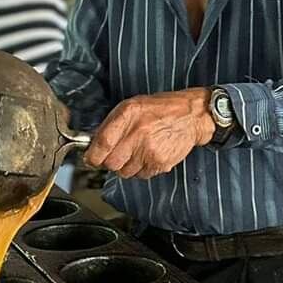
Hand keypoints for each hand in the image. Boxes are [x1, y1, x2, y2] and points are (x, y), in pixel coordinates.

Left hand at [85, 89, 214, 179]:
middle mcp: (138, 133)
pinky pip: (140, 176)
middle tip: (116, 154)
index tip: (91, 159)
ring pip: (125, 173)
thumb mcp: (132, 106)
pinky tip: (147, 155)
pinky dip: (140, 169)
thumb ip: (111, 125)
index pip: (102, 144)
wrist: (192, 116)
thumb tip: (93, 146)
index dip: (92, 157)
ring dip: (126, 166)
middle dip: (110, 162)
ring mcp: (150, 151)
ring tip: (136, 151)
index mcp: (128, 114)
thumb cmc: (160, 110)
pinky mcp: (160, 164)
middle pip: (111, 164)